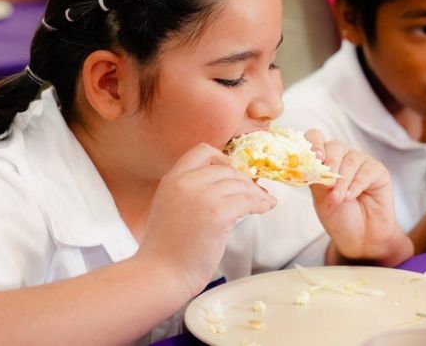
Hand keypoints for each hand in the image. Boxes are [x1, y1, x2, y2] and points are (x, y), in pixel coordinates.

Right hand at [136, 143, 276, 296]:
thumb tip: (222, 187)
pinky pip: (248, 201)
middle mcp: (186, 182)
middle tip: (255, 192)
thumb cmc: (166, 250)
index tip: (232, 171)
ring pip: (240, 185)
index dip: (221, 158)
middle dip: (244, 181)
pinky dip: (260, 203)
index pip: (202, 151)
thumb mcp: (169, 207)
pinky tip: (265, 208)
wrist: (160, 274)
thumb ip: (189, 192)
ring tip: (265, 201)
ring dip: (256, 193)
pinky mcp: (218, 214)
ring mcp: (202, 196)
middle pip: (226, 169)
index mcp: (172, 179)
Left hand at [304, 130, 411, 266]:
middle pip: (334, 145)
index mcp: (324, 160)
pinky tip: (351, 196)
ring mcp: (360, 163)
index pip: (316, 139)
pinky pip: (366, 170)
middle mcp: (342, 158)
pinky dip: (356, 184)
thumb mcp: (320, 198)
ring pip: (350, 159)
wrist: (361, 237)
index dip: (313, 143)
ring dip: (342, 180)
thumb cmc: (339, 217)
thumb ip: (316, 178)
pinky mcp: (377, 171)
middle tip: (327, 183)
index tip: (314, 157)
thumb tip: (311, 163)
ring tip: (338, 199)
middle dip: (329, 163)